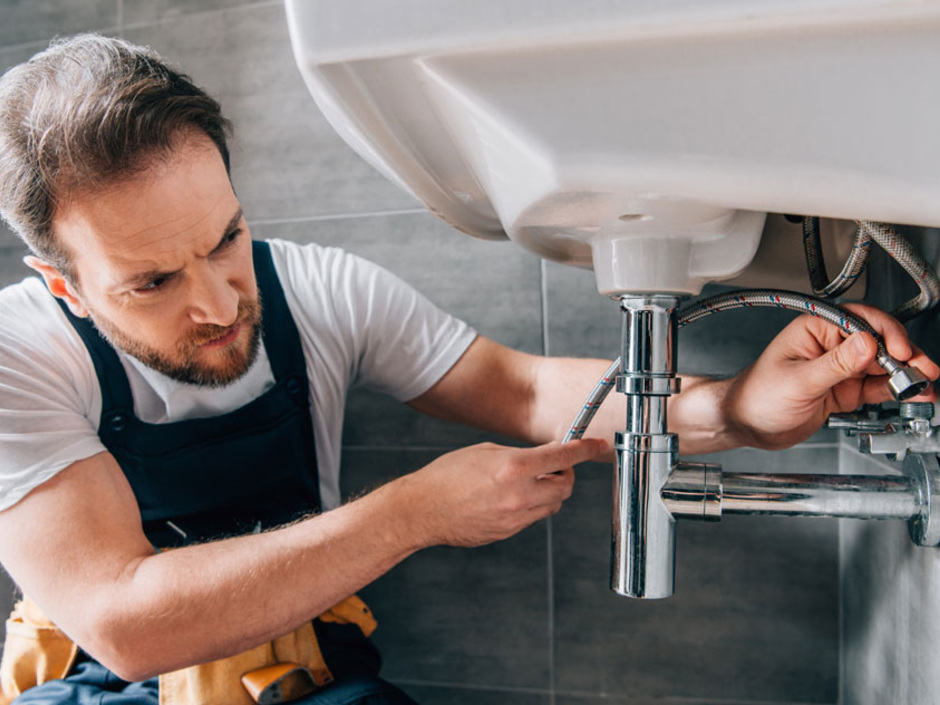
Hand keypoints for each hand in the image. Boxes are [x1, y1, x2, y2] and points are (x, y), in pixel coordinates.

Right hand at [401, 438, 607, 547]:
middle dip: (564, 474)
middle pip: (565, 486)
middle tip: (553, 466)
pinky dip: (531, 506)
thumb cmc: (446, 476)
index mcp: (513, 467)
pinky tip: (508, 498)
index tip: (598, 445)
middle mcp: (519, 495)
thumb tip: (544, 457)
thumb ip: (519, 455)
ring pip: (553, 505)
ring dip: (549, 492)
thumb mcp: (485, 452)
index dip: (585, 449)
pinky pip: (533, 518)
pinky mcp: (508, 533)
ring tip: (525, 483)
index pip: (563, 457)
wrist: (421, 511)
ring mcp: (515, 518)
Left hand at [723, 303, 938, 449]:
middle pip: (878, 341)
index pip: (859, 320)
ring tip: (924, 383)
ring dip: (905, 373)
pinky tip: (912, 393)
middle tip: (922, 369)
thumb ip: (834, 365)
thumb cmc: (757, 396)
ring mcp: (840, 368)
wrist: (746, 425)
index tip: (899, 350)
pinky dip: (896, 390)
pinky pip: (877, 386)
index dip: (884, 333)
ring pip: (883, 365)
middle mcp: (830, 344)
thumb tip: (866, 344)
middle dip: (904, 354)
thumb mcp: (798, 381)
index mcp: (814, 329)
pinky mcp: (845, 390)